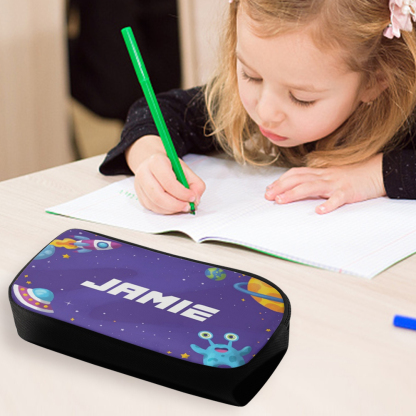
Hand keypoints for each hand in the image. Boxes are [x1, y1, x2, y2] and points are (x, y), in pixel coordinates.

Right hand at [133, 153, 205, 213]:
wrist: (154, 164)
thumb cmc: (170, 167)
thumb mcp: (186, 170)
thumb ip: (196, 184)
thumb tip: (195, 200)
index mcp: (156, 162)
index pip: (168, 181)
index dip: (182, 192)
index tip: (192, 197)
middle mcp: (144, 173)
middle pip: (158, 195)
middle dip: (175, 204)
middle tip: (187, 206)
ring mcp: (139, 185)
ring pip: (154, 204)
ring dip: (171, 209)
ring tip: (182, 207)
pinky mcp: (140, 195)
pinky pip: (152, 208)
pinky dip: (165, 210)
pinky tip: (173, 206)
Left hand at [264, 153, 385, 213]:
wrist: (376, 172)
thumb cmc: (351, 177)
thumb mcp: (329, 177)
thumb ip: (313, 182)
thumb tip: (295, 189)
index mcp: (319, 173)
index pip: (295, 174)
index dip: (281, 181)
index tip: (268, 190)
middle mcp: (324, 176)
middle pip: (299, 179)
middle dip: (282, 187)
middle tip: (269, 196)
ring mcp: (336, 183)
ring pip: (312, 186)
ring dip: (295, 193)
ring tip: (282, 201)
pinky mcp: (348, 192)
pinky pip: (337, 198)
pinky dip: (328, 204)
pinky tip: (319, 211)